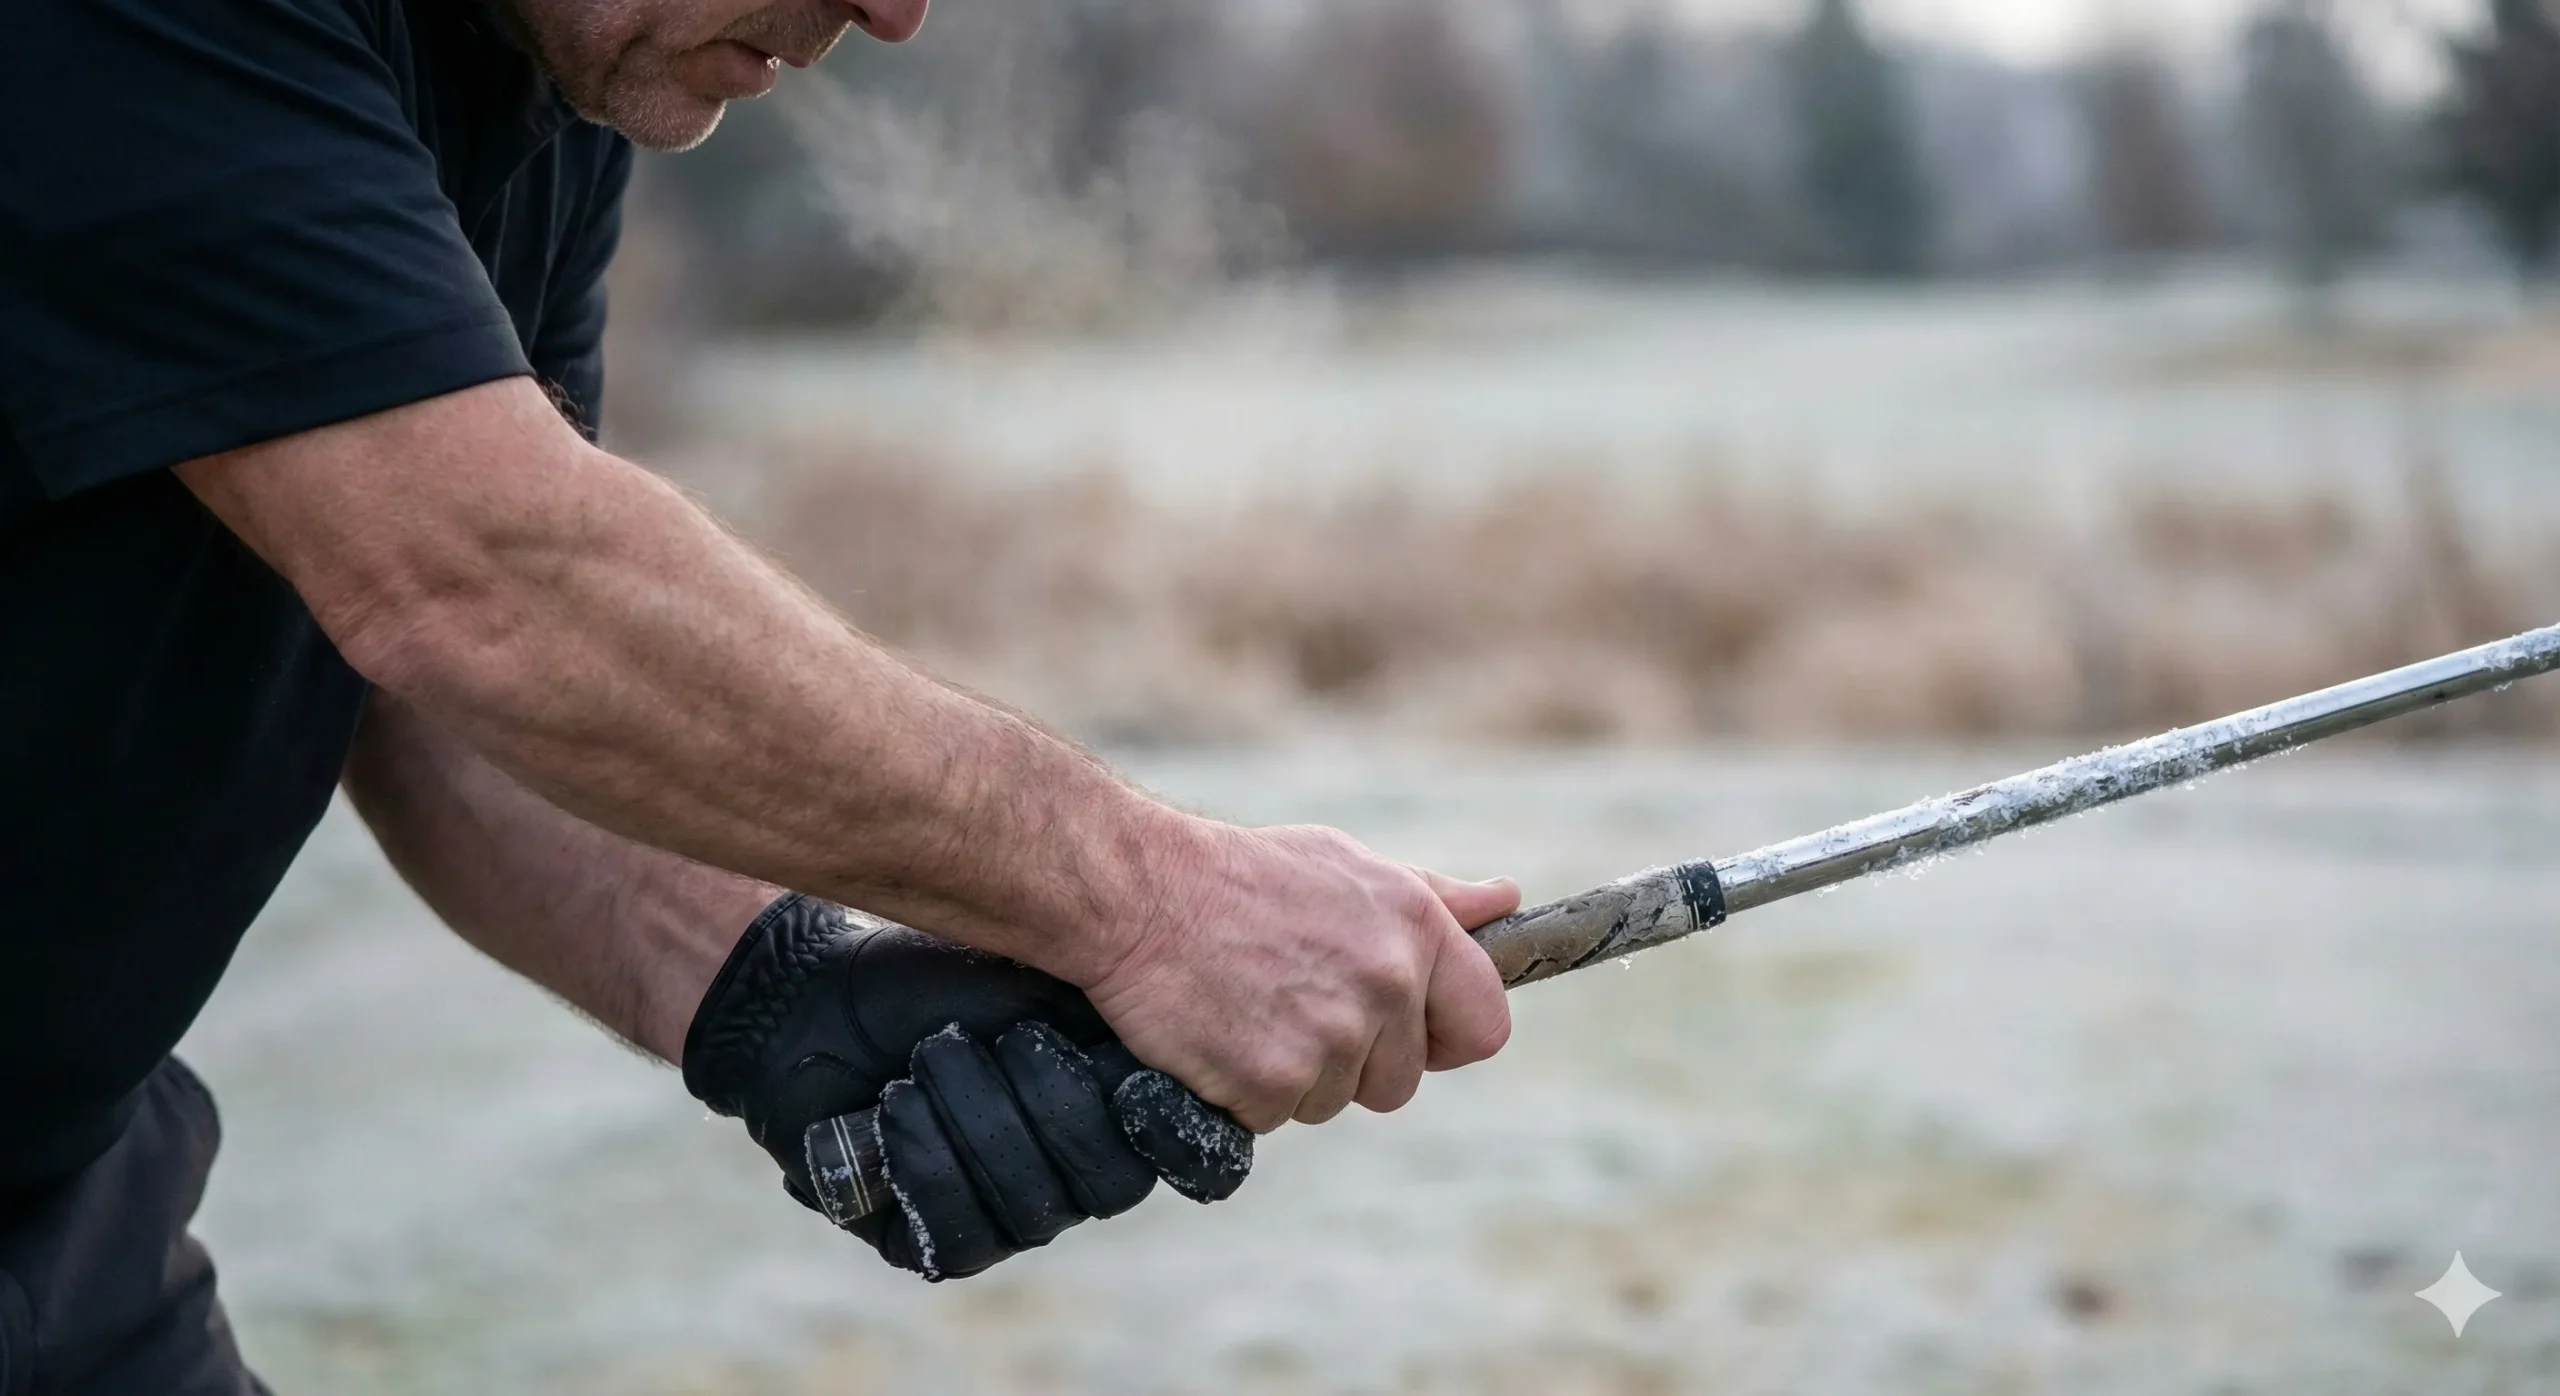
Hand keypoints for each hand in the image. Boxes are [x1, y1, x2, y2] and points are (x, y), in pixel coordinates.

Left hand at [682, 895, 1249, 1280]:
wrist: (820, 995)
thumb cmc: (938, 973)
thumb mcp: (1041, 969)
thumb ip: (1119, 1008)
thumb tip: (1191, 1035)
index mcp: (1123, 1105)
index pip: (1195, 1155)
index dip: (1174, 1130)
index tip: (1132, 1077)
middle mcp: (1080, 1170)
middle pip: (1111, 1182)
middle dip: (1048, 1100)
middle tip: (994, 1034)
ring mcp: (1012, 1212)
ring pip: (1033, 1208)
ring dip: (974, 1119)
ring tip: (926, 1058)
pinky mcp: (937, 1239)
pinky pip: (959, 1234)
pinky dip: (923, 1160)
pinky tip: (892, 1107)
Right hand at [1083, 822, 1519, 1133]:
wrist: (1137, 891)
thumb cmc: (1242, 877)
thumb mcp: (1347, 865)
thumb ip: (1432, 897)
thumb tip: (1506, 901)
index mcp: (1415, 928)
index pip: (1484, 1026)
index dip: (1443, 1040)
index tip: (1405, 1034)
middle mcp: (1386, 983)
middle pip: (1398, 1081)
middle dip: (1350, 1062)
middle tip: (1288, 1007)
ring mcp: (1332, 1037)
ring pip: (1333, 1102)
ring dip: (1292, 1076)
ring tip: (1248, 1009)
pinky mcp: (1273, 1081)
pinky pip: (1274, 1118)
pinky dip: (1242, 1093)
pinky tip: (1218, 1035)